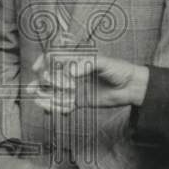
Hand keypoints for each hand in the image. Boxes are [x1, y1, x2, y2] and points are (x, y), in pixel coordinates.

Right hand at [28, 54, 149, 113]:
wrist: (131, 87)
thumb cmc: (119, 69)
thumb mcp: (104, 63)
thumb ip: (87, 65)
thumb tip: (71, 72)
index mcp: (76, 60)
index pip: (53, 58)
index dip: (43, 62)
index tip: (38, 68)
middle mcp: (72, 73)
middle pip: (50, 76)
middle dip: (45, 81)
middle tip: (53, 85)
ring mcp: (75, 87)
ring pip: (54, 92)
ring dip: (45, 96)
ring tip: (40, 100)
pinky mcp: (79, 101)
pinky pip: (63, 105)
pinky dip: (56, 108)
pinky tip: (53, 110)